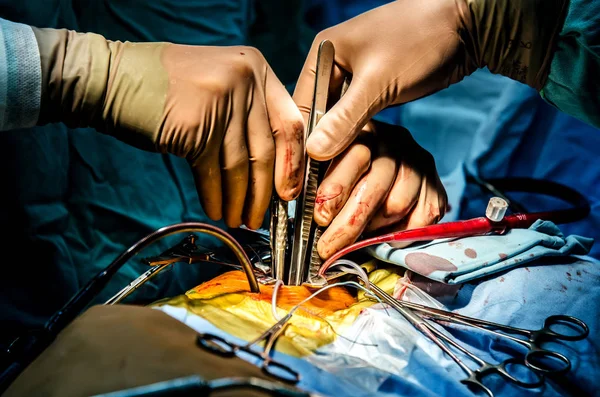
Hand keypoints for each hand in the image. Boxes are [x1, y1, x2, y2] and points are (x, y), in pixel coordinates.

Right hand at [33, 29, 304, 228]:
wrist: (114, 78)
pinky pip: (212, 172)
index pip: (291, 123)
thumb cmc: (171, 89)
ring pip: (239, 165)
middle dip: (263, 191)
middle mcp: (244, 79)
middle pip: (265, 149)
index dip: (292, 163)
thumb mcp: (222, 85)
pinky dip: (215, 196)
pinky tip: (215, 210)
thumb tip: (277, 170)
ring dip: (238, 200)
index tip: (288, 193)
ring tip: (236, 219)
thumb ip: (251, 113)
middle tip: (259, 217)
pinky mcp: (195, 126)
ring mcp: (220, 101)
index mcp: (257, 67)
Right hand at [293, 0, 567, 160]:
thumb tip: (313, 153)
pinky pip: (356, 118)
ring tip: (336, 179)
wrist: (465, 24)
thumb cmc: (420, 41)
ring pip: (337, 120)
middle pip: (317, 115)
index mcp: (323, 53)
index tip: (304, 177)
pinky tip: (357, 160)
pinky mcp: (373, 89)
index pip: (302, 106)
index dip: (302, 141)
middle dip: (321, 146)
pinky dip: (357, 137)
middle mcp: (333, 65)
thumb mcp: (378, 82)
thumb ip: (345, 118)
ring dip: (340, 144)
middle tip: (322, 184)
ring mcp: (354, 78)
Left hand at [314, 121, 446, 258]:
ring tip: (352, 239)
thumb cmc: (336, 162)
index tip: (319, 216)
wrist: (380, 162)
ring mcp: (418, 162)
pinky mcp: (434, 184)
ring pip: (397, 205)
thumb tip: (293, 191)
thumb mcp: (318, 155)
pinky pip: (422, 217)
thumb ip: (308, 165)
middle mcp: (396, 141)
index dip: (336, 188)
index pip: (355, 155)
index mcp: (364, 128)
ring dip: (371, 228)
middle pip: (375, 187)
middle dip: (348, 223)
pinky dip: (400, 235)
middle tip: (327, 247)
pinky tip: (380, 239)